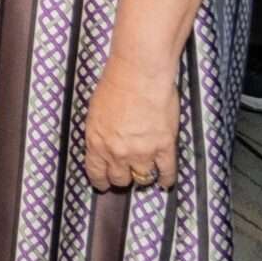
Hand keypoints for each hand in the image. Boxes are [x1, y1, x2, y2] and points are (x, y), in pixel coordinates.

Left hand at [83, 49, 180, 191]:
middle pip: (120, 178)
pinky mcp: (164, 147)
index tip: (103, 185)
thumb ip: (99, 131)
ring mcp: (142, 152)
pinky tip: (165, 181)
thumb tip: (103, 142)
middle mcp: (117, 152)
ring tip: (145, 174)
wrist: (139, 75)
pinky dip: (166, 179)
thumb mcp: (95, 110)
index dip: (101, 181)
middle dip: (122, 178)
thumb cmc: (116, 84)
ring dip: (142, 177)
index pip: (96, 172)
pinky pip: (166, 172)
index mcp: (97, 141)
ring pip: (142, 178)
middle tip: (126, 175)